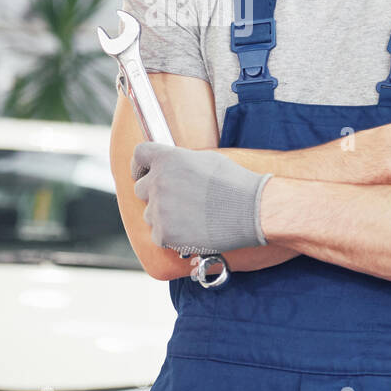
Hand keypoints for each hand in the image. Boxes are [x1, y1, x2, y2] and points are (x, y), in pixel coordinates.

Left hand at [131, 143, 271, 253]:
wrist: (252, 211)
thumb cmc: (235, 183)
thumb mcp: (206, 159)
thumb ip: (180, 162)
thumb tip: (172, 167)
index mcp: (168, 159)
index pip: (139, 155)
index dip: (140, 165)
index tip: (144, 173)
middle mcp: (158, 181)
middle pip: (141, 188)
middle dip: (155, 194)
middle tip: (177, 201)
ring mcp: (159, 209)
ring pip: (150, 214)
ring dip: (164, 217)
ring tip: (191, 218)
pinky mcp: (164, 233)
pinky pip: (158, 235)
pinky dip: (171, 236)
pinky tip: (191, 231)